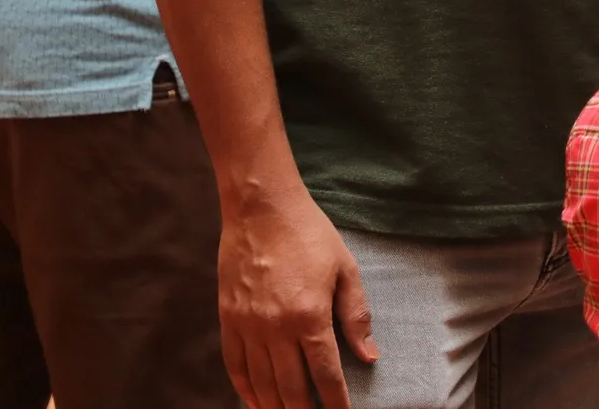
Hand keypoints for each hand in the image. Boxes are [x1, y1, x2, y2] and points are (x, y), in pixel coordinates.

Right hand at [218, 183, 375, 408]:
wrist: (262, 209)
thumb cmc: (310, 235)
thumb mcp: (345, 269)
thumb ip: (356, 315)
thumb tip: (369, 355)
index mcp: (310, 316)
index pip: (326, 374)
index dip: (335, 402)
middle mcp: (276, 328)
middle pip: (291, 388)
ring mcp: (248, 326)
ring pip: (261, 384)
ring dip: (275, 407)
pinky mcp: (228, 319)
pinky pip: (235, 365)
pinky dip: (246, 389)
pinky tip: (256, 401)